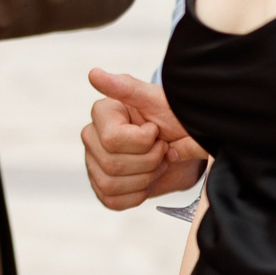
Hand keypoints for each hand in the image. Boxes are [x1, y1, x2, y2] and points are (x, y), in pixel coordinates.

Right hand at [81, 69, 207, 209]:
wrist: (185, 143)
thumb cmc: (173, 117)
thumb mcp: (158, 100)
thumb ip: (127, 87)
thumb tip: (93, 73)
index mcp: (102, 112)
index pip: (112, 139)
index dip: (143, 141)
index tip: (156, 130)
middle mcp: (91, 136)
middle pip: (112, 164)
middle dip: (148, 161)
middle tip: (162, 148)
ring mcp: (93, 163)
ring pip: (110, 184)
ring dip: (144, 178)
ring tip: (157, 163)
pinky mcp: (101, 186)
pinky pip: (113, 200)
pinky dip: (138, 194)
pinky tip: (148, 179)